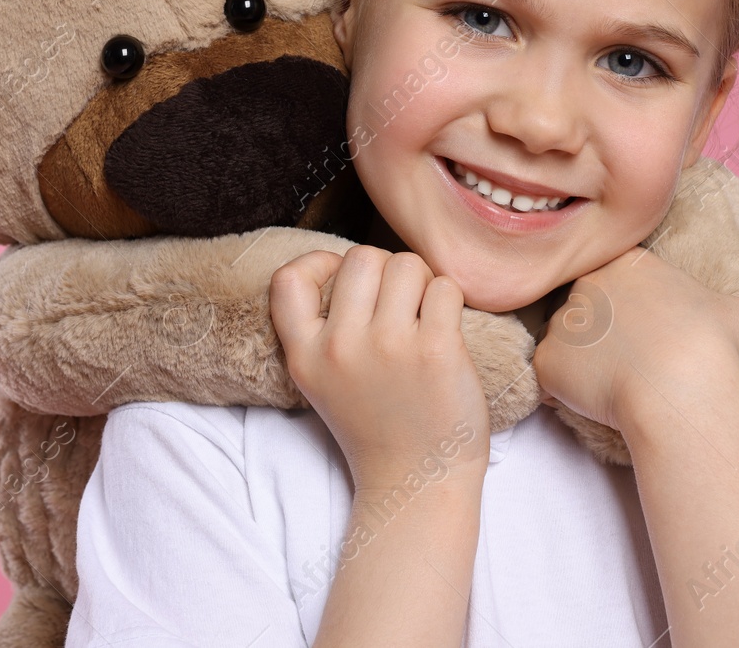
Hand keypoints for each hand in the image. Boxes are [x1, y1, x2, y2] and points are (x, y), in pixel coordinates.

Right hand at [270, 246, 490, 490]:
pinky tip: (446, 333)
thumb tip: (351, 262)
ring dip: (422, 284)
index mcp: (306, 355)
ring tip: (424, 319)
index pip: (288, 279)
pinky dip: (450, 302)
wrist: (417, 481)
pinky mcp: (436, 351)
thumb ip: (323, 328)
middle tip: (400, 306)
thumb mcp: (323, 381)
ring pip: (407, 265)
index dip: (318, 263)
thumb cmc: (378, 423)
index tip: (342, 282)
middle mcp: (341, 347)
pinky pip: (445, 288)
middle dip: (387, 271)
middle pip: (362, 257)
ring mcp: (389, 347)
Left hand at [532, 247, 738, 433]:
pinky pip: (548, 377)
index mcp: (627, 262)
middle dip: (602, 328)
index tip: (647, 329)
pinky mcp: (546, 361)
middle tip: (630, 359)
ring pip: (565, 339)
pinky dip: (563, 392)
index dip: (630, 302)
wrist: (680, 387)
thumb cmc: (715, 345)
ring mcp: (562, 321)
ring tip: (614, 385)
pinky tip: (593, 404)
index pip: (617, 274)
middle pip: (586, 303)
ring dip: (581, 359)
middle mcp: (585, 283)